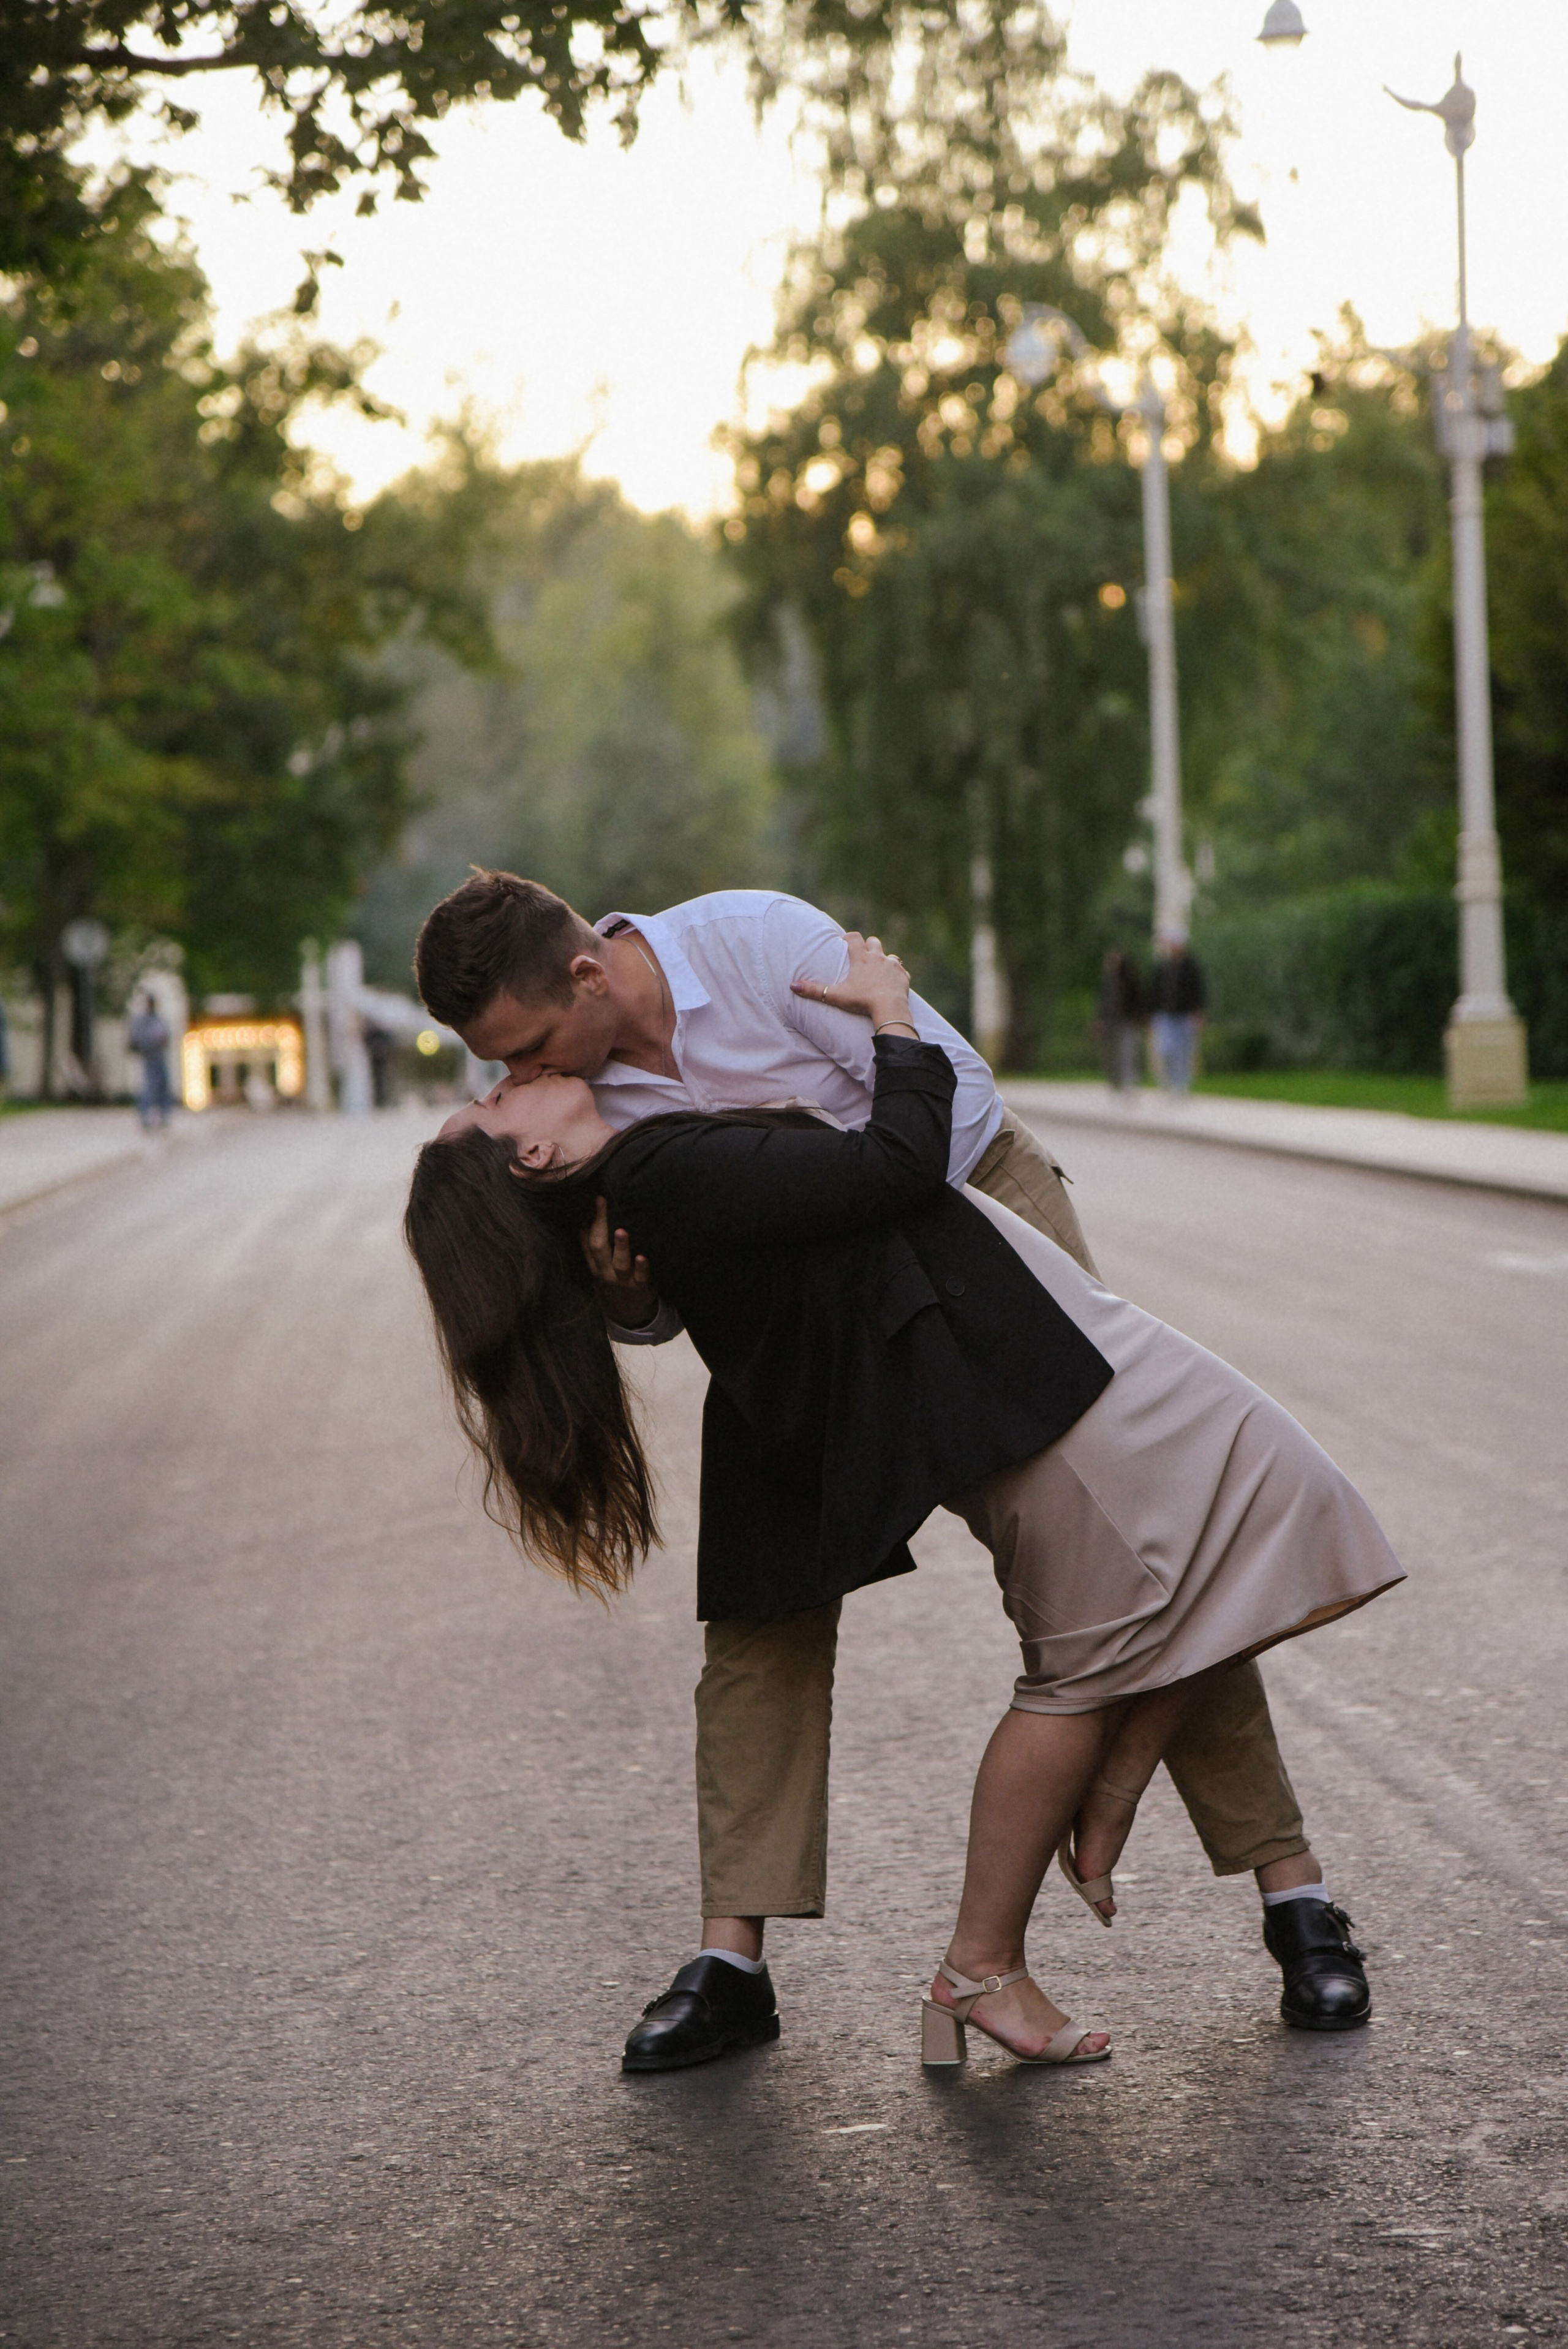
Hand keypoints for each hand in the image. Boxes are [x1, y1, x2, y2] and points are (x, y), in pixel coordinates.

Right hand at [581, 1197, 658, 1328]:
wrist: (630, 1314)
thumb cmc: (615, 1281)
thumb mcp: (600, 1267)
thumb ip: (594, 1246)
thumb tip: (588, 1216)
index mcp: (595, 1265)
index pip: (587, 1240)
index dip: (589, 1219)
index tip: (595, 1197)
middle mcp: (606, 1272)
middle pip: (599, 1248)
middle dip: (600, 1224)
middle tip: (601, 1203)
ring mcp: (623, 1281)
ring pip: (620, 1264)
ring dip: (621, 1247)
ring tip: (621, 1231)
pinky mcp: (641, 1287)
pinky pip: (641, 1277)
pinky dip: (642, 1267)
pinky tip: (643, 1257)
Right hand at [790, 931, 916, 1032]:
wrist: (889, 1008)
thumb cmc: (862, 1001)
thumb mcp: (836, 996)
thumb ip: (814, 991)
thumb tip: (792, 986)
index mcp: (861, 959)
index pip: (854, 937)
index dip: (849, 938)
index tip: (844, 943)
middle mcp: (878, 957)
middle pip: (874, 941)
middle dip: (868, 946)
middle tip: (862, 958)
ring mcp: (892, 966)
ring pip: (889, 955)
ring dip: (884, 960)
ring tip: (878, 972)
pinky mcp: (903, 976)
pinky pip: (901, 971)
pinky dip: (896, 975)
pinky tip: (891, 983)